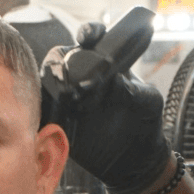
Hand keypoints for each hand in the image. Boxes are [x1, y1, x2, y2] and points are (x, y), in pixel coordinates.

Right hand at [41, 26, 170, 193]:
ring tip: (65, 95)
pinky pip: (43, 113)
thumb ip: (137, 91)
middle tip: (69, 70)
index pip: (91, 40)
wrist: (136, 160)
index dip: (88, 32)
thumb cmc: (145, 123)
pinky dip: (44, 111)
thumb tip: (116, 83)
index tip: (91, 36)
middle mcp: (82, 77)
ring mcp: (68, 99)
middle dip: (60, 60)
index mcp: (104, 64)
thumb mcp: (149, 103)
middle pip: (59, 58)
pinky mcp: (59, 122)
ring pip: (46, 83)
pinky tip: (53, 114)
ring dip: (51, 85)